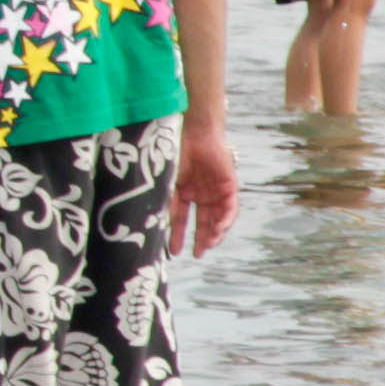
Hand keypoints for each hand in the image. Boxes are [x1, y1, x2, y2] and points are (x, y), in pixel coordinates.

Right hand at [172, 111, 240, 256]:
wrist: (196, 131)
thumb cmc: (177, 151)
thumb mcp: (167, 182)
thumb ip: (165, 201)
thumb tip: (153, 224)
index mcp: (184, 191)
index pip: (180, 218)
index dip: (177, 234)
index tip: (174, 252)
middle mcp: (201, 193)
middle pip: (203, 221)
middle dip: (201, 238)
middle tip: (198, 254)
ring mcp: (215, 190)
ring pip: (217, 217)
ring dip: (214, 232)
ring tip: (208, 243)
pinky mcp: (229, 186)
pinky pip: (230, 208)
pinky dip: (226, 220)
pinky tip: (219, 228)